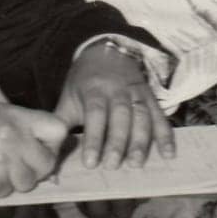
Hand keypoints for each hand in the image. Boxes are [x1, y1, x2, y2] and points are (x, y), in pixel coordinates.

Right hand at [0, 102, 66, 203]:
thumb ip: (19, 128)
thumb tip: (44, 144)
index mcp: (13, 116)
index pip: (57, 128)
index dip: (54, 143)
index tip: (43, 149)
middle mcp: (13, 136)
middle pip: (48, 160)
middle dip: (36, 169)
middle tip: (15, 166)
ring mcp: (5, 161)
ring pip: (29, 181)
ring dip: (16, 182)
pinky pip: (9, 193)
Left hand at [56, 44, 174, 170]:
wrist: (106, 51)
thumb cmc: (84, 82)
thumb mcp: (69, 96)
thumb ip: (62, 121)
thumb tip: (48, 148)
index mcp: (94, 90)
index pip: (95, 115)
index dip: (93, 139)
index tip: (90, 163)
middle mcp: (118, 91)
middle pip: (120, 117)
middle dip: (117, 142)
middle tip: (113, 166)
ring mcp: (137, 93)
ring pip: (141, 117)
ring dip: (141, 141)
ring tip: (137, 164)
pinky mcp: (150, 97)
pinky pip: (160, 116)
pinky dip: (165, 135)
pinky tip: (168, 154)